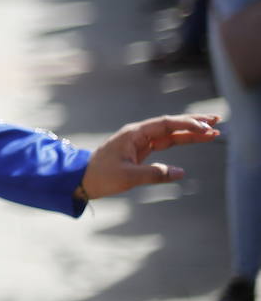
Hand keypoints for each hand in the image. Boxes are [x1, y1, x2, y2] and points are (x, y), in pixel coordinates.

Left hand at [79, 114, 220, 199]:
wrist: (83, 178)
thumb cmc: (102, 175)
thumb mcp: (128, 176)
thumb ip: (154, 174)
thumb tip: (179, 172)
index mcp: (134, 134)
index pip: (165, 124)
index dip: (186, 124)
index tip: (205, 127)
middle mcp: (139, 134)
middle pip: (171, 125)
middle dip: (194, 123)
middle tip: (217, 121)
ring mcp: (140, 141)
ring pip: (170, 133)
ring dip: (190, 132)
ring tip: (213, 131)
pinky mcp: (141, 150)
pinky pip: (165, 142)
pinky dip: (180, 140)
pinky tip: (194, 139)